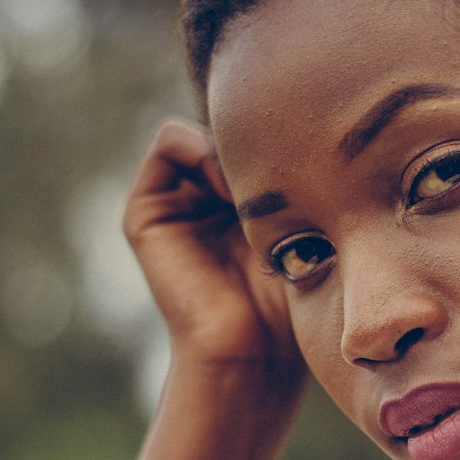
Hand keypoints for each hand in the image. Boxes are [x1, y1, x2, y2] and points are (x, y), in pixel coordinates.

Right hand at [124, 120, 306, 400]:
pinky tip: (232, 192)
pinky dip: (202, 151)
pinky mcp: (146, 210)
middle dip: (260, 134)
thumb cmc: (295, 296)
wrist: (255, 349)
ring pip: (203, 127)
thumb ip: (299, 171)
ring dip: (233, 146)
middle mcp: (205, 194)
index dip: (283, 128)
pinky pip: (170, 140)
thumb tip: (312, 111)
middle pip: (231, 124)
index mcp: (241, 197)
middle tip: (290, 159)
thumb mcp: (308, 220)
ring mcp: (175, 200)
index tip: (313, 147)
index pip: (258, 131)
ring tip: (260, 188)